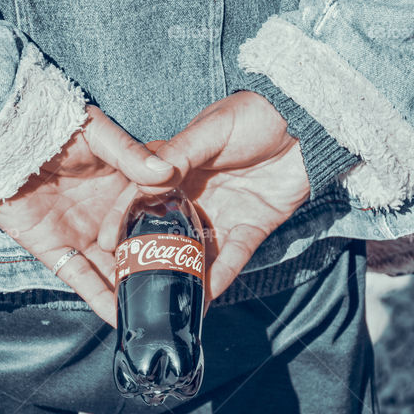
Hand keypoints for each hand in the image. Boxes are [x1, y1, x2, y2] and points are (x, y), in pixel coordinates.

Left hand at [0, 105, 173, 325]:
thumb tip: (166, 172)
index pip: (156, 216)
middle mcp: (104, 217)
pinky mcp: (54, 252)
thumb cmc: (46, 125)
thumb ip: (130, 154)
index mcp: (121, 187)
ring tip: (161, 314)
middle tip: (188, 294)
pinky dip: (100, 299)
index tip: (202, 252)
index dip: (176, 233)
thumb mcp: (96, 133)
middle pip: (137, 250)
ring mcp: (80, 236)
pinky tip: (120, 316)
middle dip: (159, 272)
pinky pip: (81, 281)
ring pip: (112, 272)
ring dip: (134, 292)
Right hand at [98, 91, 310, 299]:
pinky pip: (234, 256)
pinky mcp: (252, 227)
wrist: (306, 122)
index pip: (143, 197)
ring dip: (184, 273)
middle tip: (127, 280)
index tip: (106, 241)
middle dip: (148, 255)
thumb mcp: (211, 128)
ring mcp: (223, 214)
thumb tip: (146, 177)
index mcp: (178, 169)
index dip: (123, 218)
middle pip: (166, 231)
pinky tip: (206, 294)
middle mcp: (195, 196)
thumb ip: (179, 152)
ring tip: (164, 299)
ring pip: (198, 250)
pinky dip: (221, 275)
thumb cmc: (255, 114)